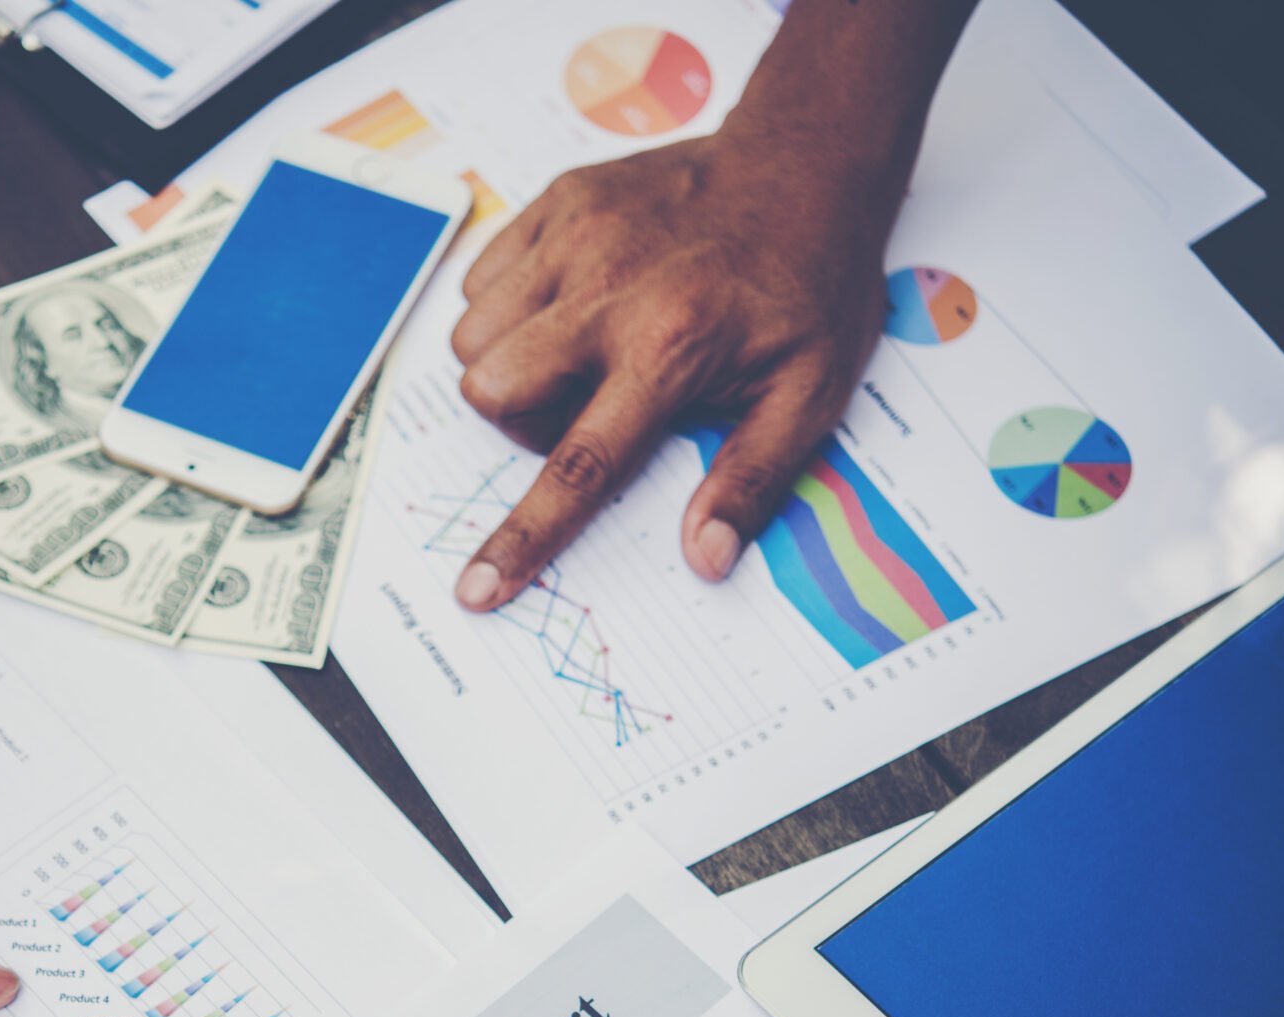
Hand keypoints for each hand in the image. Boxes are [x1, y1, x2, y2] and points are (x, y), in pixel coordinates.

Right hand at [448, 130, 895, 611]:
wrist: (803, 162)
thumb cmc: (809, 280)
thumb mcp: (809, 392)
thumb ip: (751, 478)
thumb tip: (705, 558)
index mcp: (668, 351)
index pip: (575, 466)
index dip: (523, 538)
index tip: (477, 587)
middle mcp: (606, 294)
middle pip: (493, 390)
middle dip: (520, 422)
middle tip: (586, 407)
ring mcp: (574, 239)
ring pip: (474, 335)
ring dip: (510, 366)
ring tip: (579, 353)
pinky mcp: (558, 202)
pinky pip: (483, 276)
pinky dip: (507, 307)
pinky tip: (569, 306)